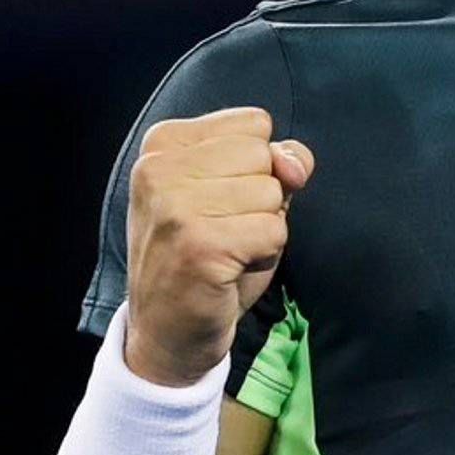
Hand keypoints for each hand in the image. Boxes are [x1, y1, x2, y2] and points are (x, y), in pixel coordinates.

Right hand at [123, 107, 314, 384]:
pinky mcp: (199, 244)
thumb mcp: (237, 195)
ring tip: (226, 251)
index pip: (254, 123)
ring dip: (263, 229)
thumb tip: (296, 162)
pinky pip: (274, 231)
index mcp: (163, 143)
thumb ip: (272, 162)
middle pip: (263, 155)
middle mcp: (158, 166)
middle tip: (223, 232)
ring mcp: (175, 206)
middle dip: (260, 198)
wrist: (167, 331)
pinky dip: (265, 254)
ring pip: (272, 194)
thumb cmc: (206, 257)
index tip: (219, 201)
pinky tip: (229, 269)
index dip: (256, 167)